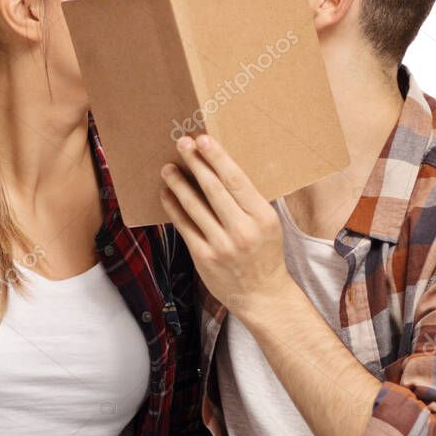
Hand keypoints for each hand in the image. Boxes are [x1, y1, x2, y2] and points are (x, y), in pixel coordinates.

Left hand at [159, 133, 290, 314]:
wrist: (262, 296)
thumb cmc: (265, 254)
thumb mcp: (268, 224)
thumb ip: (249, 201)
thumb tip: (223, 168)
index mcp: (262, 217)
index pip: (236, 180)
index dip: (217, 158)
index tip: (203, 139)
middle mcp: (242, 230)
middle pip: (213, 188)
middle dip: (195, 162)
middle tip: (182, 143)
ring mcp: (221, 245)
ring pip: (194, 206)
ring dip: (178, 183)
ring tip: (168, 167)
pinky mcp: (203, 257)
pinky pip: (184, 226)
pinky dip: (173, 207)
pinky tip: (166, 193)